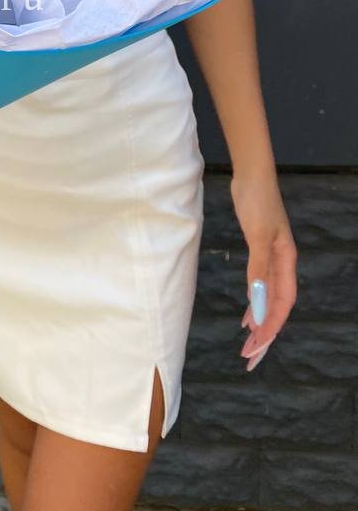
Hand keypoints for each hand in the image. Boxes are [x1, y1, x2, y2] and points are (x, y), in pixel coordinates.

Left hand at [230, 173, 296, 370]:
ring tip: (248, 343)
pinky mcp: (259, 252)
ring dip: (259, 321)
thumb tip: (256, 305)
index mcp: (286, 262)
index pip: (282, 304)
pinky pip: (260, 286)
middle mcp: (282, 264)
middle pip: (277, 306)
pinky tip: (246, 316)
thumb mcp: (257, 237)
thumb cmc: (257, 201)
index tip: (257, 347)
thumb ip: (258, 272)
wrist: (251, 175)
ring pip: (268, 298)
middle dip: (266, 333)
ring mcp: (271, 258)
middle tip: (250, 357)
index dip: (271, 326)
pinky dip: (253, 303)